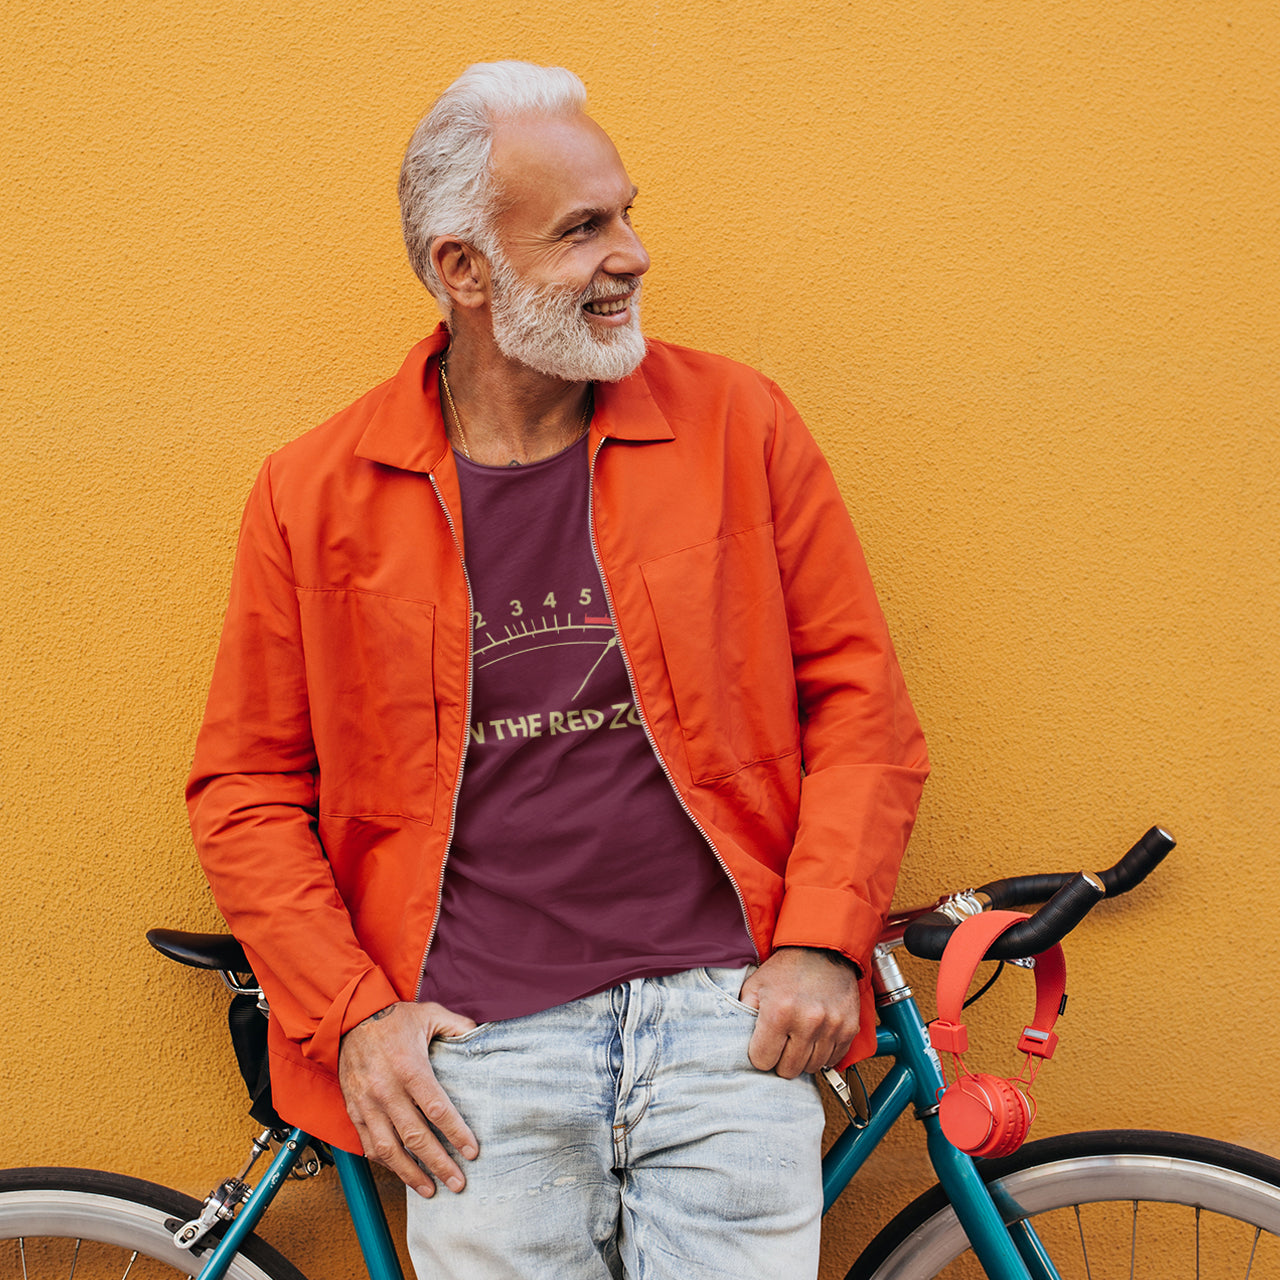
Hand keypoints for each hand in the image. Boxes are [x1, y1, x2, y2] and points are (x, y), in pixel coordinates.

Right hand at [338, 1001, 479, 1197]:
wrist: (350, 1018)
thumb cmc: (394, 1018)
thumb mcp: (431, 1015)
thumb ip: (459, 1027)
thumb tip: (483, 1036)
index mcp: (409, 1067)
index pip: (437, 1109)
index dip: (456, 1133)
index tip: (472, 1151)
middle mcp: (386, 1089)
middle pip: (416, 1137)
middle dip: (439, 1163)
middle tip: (458, 1182)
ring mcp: (367, 1103)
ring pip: (389, 1149)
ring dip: (411, 1174)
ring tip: (431, 1189)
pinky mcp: (354, 1110)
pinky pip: (369, 1144)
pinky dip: (386, 1163)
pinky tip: (402, 1172)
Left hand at [739, 947, 860, 1077]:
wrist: (822, 949)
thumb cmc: (785, 969)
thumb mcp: (754, 985)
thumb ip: (742, 1014)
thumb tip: (737, 1042)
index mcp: (778, 1013)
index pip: (763, 1061)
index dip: (760, 1054)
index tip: (763, 1044)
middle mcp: (807, 1022)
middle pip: (788, 1070)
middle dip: (781, 1060)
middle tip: (781, 1042)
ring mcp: (831, 1027)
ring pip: (812, 1068)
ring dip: (803, 1058)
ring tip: (798, 1037)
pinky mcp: (849, 1029)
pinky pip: (833, 1060)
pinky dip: (823, 1054)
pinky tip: (816, 1037)